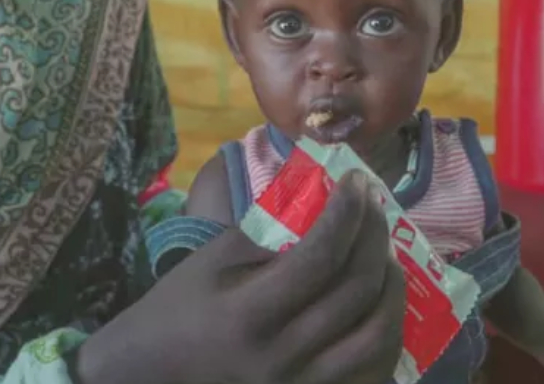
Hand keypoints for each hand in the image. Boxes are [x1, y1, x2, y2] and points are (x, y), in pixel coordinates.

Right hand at [77, 172, 405, 383]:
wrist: (152, 376)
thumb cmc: (177, 310)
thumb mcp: (209, 261)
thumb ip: (266, 231)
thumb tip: (322, 196)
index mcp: (246, 315)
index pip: (318, 256)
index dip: (346, 213)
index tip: (355, 180)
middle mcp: (280, 358)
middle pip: (354, 291)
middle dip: (374, 237)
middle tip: (373, 205)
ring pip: (376, 335)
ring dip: (391, 286)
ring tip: (383, 253)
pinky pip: (373, 371)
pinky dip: (387, 331)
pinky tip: (380, 302)